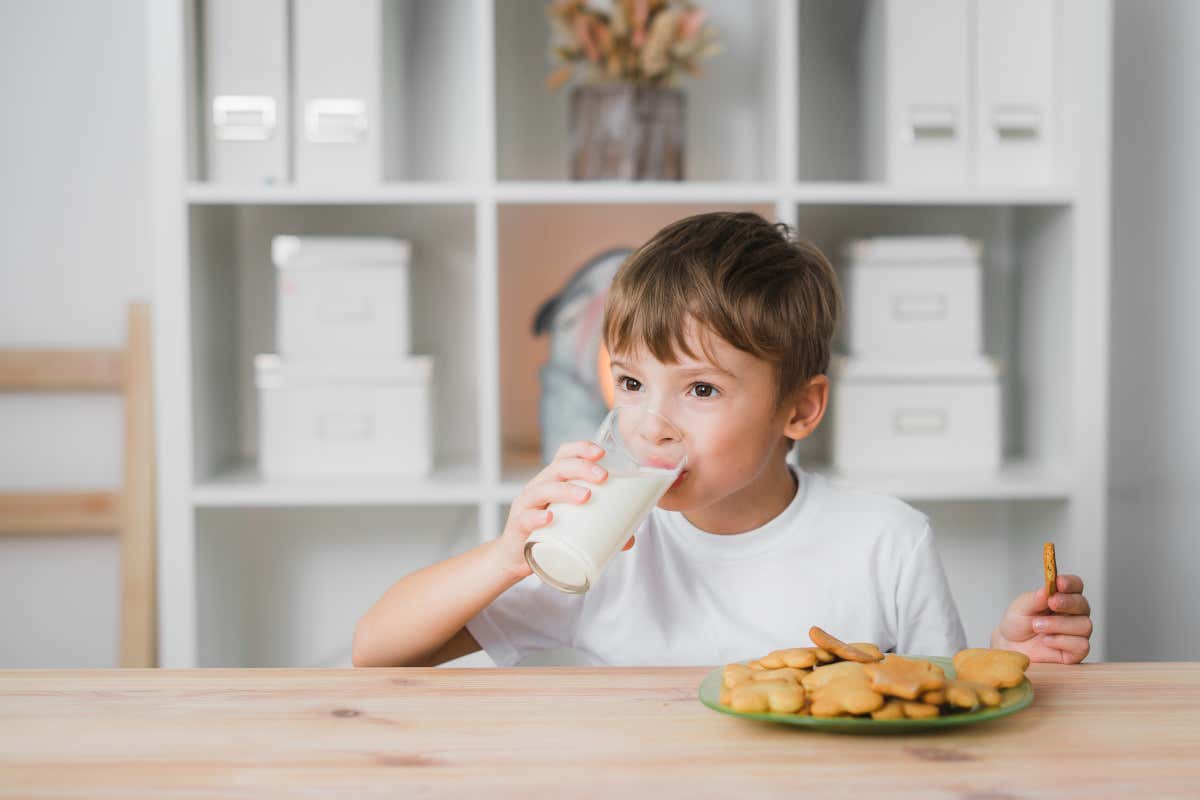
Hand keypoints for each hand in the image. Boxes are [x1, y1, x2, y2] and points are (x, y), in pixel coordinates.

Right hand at [492, 441, 613, 579]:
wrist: (516, 559)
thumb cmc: (548, 535)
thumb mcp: (574, 526)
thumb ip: (602, 530)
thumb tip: (630, 538)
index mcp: (553, 481)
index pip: (564, 455)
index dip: (581, 449)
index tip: (601, 453)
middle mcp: (538, 488)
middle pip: (558, 467)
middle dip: (581, 467)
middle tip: (603, 477)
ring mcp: (526, 506)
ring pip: (542, 489)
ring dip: (565, 490)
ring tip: (586, 496)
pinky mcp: (518, 527)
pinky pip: (525, 518)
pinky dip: (537, 517)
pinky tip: (549, 517)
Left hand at [990, 574, 1091, 662]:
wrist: (1011, 647)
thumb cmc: (1018, 624)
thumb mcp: (1021, 607)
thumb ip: (1035, 599)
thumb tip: (1047, 590)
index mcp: (1062, 598)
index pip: (1075, 586)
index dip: (1071, 583)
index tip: (1059, 583)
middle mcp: (1073, 614)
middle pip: (1083, 604)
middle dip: (1067, 602)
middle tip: (1050, 603)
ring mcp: (1076, 633)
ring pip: (1084, 624)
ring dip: (1059, 624)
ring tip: (1037, 626)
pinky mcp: (1076, 651)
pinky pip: (1081, 645)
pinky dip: (1061, 641)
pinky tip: (1046, 640)